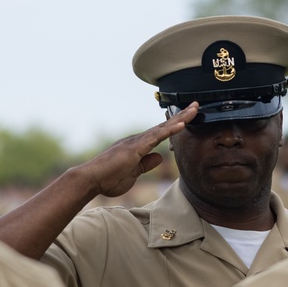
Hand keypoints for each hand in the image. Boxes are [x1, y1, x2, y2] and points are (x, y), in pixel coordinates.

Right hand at [78, 102, 197, 197]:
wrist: (89, 180)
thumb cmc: (108, 179)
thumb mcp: (133, 173)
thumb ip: (146, 164)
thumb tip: (159, 157)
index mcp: (139, 146)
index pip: (161, 133)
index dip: (176, 125)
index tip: (189, 118)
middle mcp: (138, 140)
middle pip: (164, 126)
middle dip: (182, 116)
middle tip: (197, 106)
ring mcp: (136, 142)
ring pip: (163, 128)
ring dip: (180, 118)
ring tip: (194, 109)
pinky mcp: (135, 148)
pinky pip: (156, 137)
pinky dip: (170, 130)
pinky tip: (182, 124)